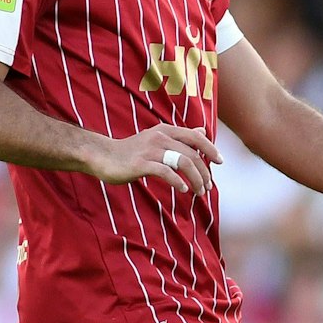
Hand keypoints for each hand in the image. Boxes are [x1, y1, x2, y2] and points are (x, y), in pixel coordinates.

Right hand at [92, 123, 222, 193]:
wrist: (102, 156)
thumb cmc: (132, 150)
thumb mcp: (157, 139)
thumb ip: (180, 137)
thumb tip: (202, 131)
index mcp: (165, 130)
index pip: (195, 137)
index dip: (210, 149)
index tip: (220, 162)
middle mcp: (159, 137)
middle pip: (192, 154)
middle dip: (204, 172)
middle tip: (208, 186)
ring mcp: (150, 150)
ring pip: (183, 163)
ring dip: (196, 179)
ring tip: (199, 192)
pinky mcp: (140, 164)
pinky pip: (166, 172)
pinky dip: (178, 182)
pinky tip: (183, 190)